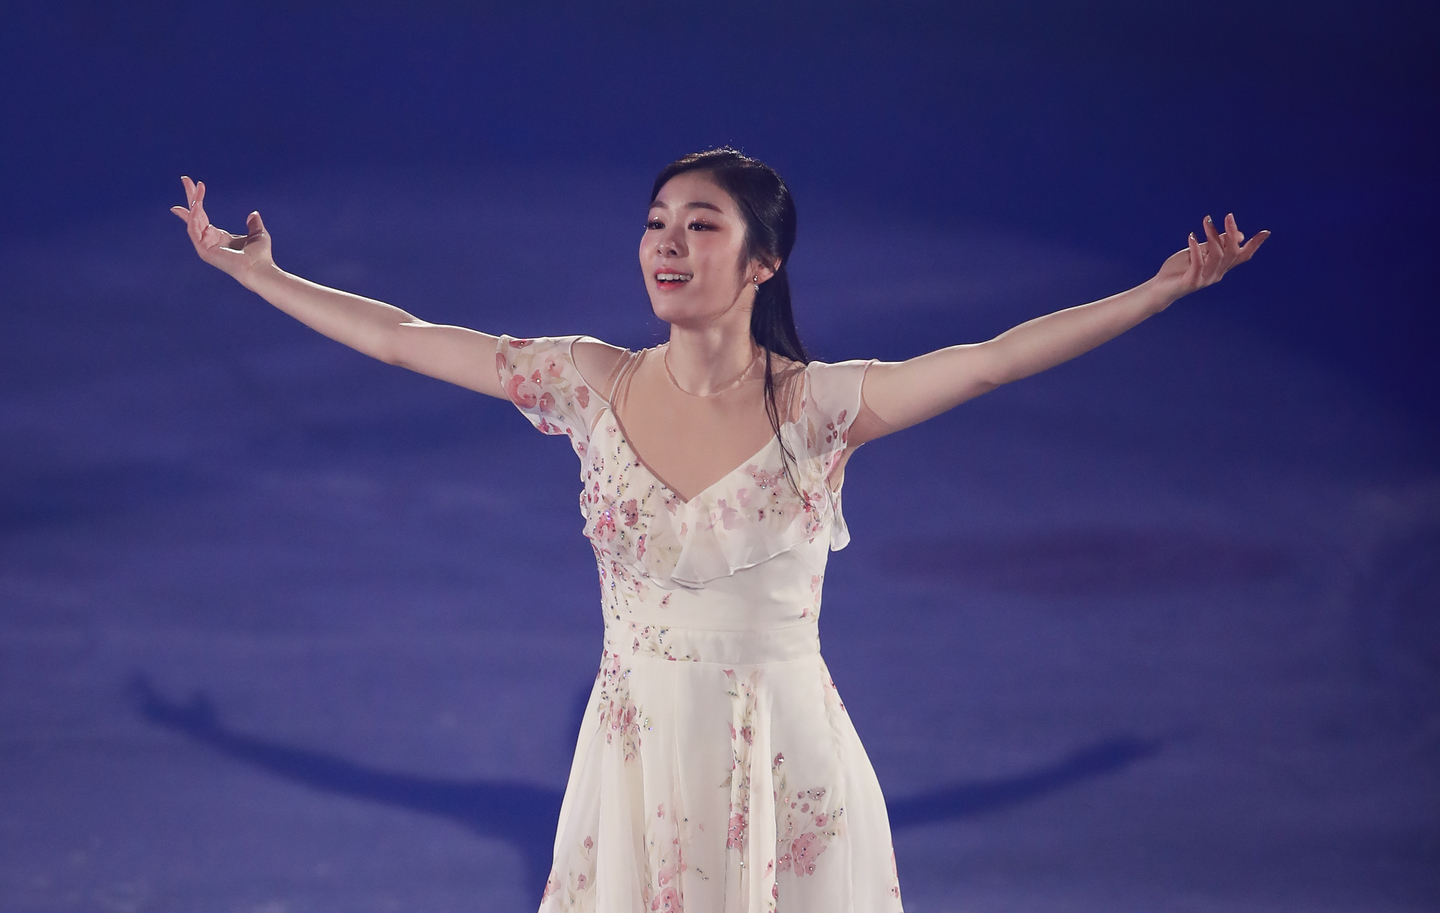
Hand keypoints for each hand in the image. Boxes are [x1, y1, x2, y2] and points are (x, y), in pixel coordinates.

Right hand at [170, 176, 272, 278]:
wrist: (260, 269)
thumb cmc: (261, 256)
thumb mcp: (259, 234)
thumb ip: (254, 224)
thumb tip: (253, 213)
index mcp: (219, 237)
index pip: (202, 217)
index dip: (197, 202)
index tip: (195, 186)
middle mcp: (209, 240)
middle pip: (195, 214)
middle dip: (191, 196)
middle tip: (185, 178)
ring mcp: (204, 246)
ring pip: (193, 219)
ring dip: (194, 202)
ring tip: (197, 187)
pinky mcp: (203, 250)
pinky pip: (194, 229)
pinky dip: (194, 216)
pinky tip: (197, 205)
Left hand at [1151, 213, 1268, 303]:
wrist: (1160, 289)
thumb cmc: (1179, 269)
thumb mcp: (1199, 252)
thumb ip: (1216, 244)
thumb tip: (1239, 236)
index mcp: (1221, 267)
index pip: (1242, 256)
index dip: (1254, 245)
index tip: (1266, 232)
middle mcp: (1217, 274)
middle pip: (1232, 253)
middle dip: (1232, 233)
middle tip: (1228, 216)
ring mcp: (1205, 279)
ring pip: (1217, 255)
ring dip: (1212, 236)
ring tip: (1206, 221)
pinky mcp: (1192, 282)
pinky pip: (1198, 264)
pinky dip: (1196, 248)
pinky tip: (1191, 236)